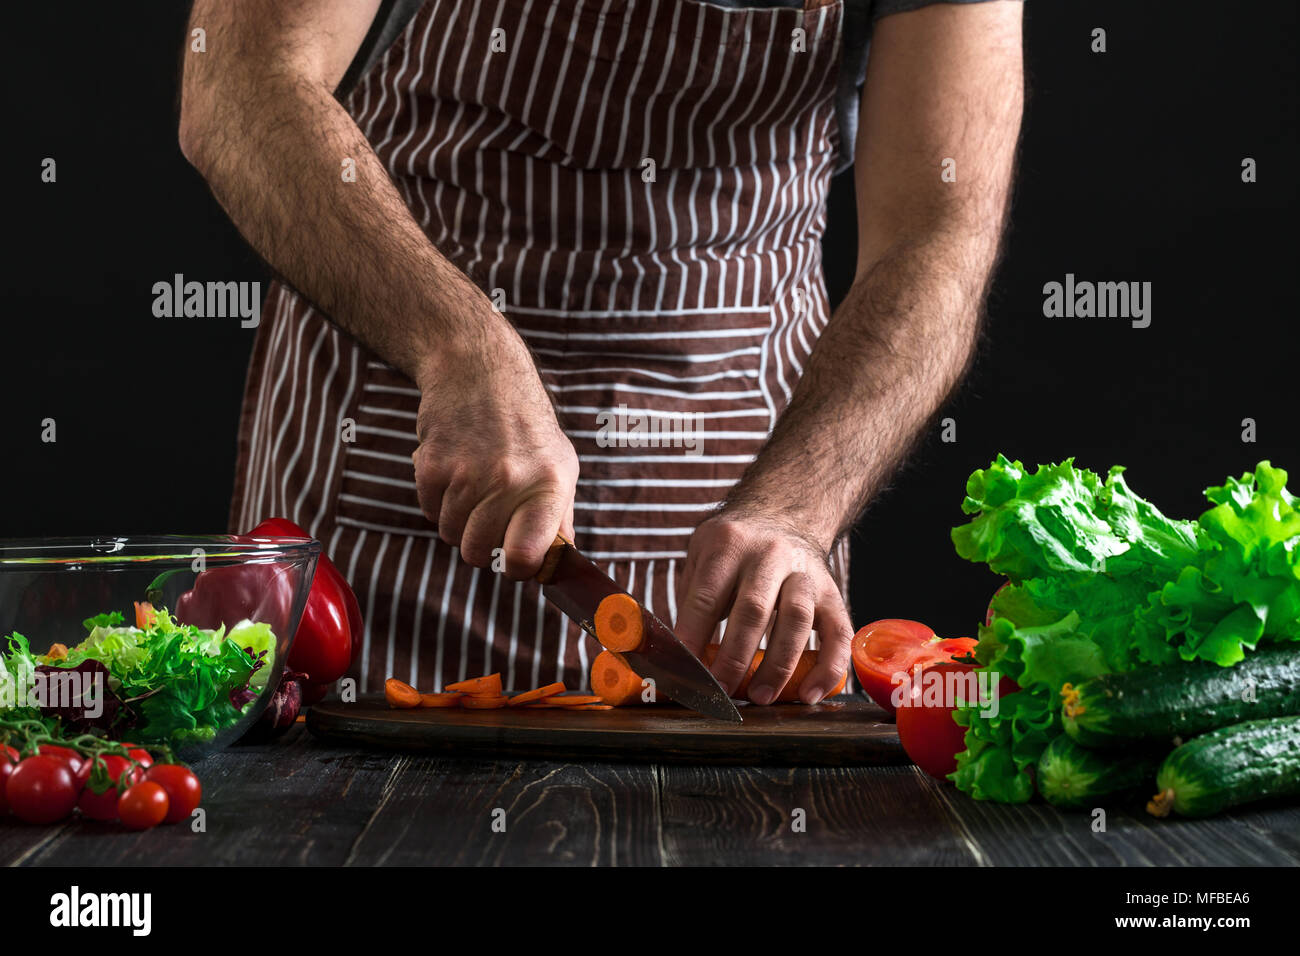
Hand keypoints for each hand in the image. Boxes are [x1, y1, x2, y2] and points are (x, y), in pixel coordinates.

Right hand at [412, 332, 577, 579]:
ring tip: (474, 485)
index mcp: (548, 486)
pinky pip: (429, 511)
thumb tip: (556, 563)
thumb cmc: (526, 426)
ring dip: (458, 520)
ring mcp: (467, 474)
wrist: (479, 372)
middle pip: (478, 554)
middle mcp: (509, 481)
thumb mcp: (560, 465)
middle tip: (489, 518)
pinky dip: (438, 501)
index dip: (517, 569)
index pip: (525, 557)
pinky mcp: (432, 465)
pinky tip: (454, 470)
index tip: (515, 561)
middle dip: (481, 545)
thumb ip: (559, 517)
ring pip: (450, 534)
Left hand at [674, 509, 852, 704]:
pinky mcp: (832, 593)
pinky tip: (810, 694)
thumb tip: (675, 653)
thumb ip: (692, 596)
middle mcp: (769, 555)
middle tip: (721, 691)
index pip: (707, 595)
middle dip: (735, 657)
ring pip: (796, 619)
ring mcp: (805, 573)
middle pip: (753, 609)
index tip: (684, 670)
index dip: (694, 635)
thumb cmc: (735, 546)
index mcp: (729, 544)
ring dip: (778, 665)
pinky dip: (829, 667)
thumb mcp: (703, 551)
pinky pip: (838, 632)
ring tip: (760, 697)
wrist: (784, 514)